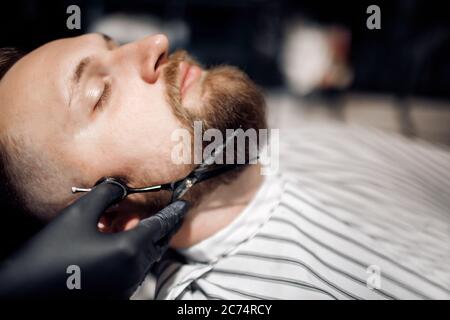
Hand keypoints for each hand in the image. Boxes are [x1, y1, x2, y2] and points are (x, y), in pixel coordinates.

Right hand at [0, 181, 188, 298]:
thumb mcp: (79, 214)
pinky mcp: (114, 295)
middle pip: (158, 244)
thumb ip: (106, 194)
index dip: (173, 213)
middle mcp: (133, 271)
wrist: (26, 291)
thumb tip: (120, 185)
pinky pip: (134, 271)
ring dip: (148, 241)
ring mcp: (125, 287)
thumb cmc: (51, 252)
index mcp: (130, 250)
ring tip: (143, 226)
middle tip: (171, 215)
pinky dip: (135, 255)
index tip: (184, 204)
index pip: (161, 226)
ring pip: (147, 259)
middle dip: (165, 227)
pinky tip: (122, 245)